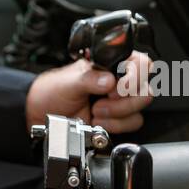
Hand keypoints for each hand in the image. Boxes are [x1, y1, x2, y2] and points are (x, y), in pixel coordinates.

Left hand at [25, 51, 153, 134]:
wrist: (44, 115)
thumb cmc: (53, 91)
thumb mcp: (68, 82)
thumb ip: (88, 79)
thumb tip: (108, 80)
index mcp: (110, 64)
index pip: (141, 64)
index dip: (135, 77)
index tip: (116, 89)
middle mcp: (119, 80)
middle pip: (145, 89)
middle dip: (123, 100)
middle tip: (103, 100)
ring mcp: (120, 100)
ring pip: (140, 108)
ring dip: (117, 113)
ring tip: (96, 111)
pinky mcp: (119, 118)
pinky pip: (133, 122)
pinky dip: (116, 125)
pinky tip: (99, 121)